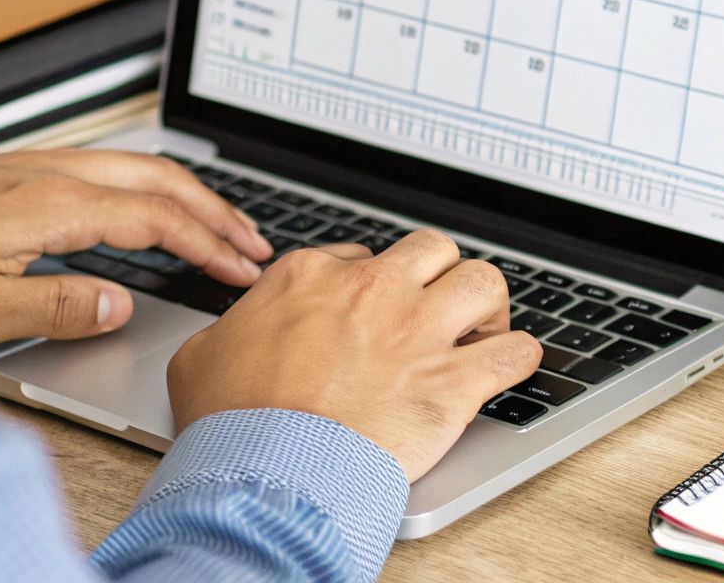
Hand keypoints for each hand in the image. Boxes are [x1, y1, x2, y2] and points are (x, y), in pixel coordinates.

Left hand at [0, 150, 271, 346]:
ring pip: (135, 164)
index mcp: (52, 206)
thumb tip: (120, 303)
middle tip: (254, 241)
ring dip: (187, 192)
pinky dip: (149, 184)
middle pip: (160, 179)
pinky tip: (145, 201)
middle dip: (217, 208)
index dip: (208, 245)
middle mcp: (47, 174)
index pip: (158, 220)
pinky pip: (106, 165)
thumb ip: (57, 305)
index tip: (241, 270)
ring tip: (218, 219)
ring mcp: (29, 167)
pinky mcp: (11, 171)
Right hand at [166, 231, 542, 481]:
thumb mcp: (203, 354)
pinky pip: (516, 352)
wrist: (267, 472)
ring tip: (480, 331)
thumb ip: (236, 326)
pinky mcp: (453, 380)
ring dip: (487, 307)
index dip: (376, 286)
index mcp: (313, 276)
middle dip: (440, 276)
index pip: (364, 257)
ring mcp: (419, 331)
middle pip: (434, 250)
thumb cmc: (232, 422)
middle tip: (437, 310)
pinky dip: (520, 357)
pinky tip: (510, 367)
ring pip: (484, 281)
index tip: (375, 313)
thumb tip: (242, 329)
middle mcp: (374, 291)